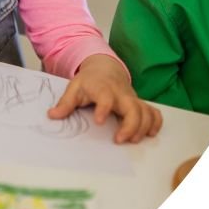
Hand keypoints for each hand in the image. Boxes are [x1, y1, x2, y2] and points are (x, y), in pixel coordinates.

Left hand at [47, 54, 162, 144]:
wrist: (105, 69)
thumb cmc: (89, 80)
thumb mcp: (74, 88)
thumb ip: (65, 102)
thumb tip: (52, 115)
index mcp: (102, 88)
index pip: (106, 97)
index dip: (103, 109)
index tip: (99, 122)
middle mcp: (120, 94)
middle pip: (132, 107)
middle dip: (130, 124)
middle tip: (119, 140)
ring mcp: (132, 99)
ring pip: (145, 111)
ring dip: (143, 127)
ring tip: (133, 140)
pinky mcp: (139, 104)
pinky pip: (154, 112)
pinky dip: (156, 122)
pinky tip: (150, 134)